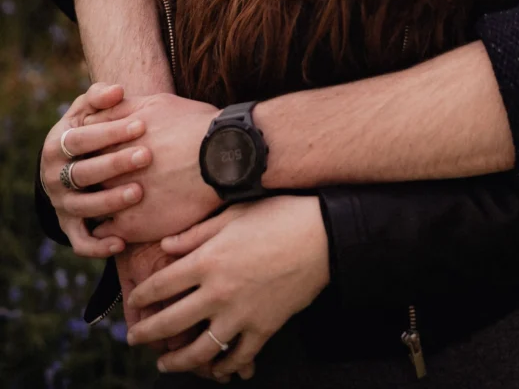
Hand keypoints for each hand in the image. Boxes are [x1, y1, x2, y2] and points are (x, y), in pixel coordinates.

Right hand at [40, 83, 150, 256]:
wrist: (68, 163)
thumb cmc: (87, 129)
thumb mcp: (86, 111)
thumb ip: (100, 97)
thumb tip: (118, 90)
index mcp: (56, 145)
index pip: (81, 139)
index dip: (109, 132)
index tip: (141, 125)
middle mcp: (54, 176)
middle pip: (84, 173)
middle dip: (115, 164)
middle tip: (147, 156)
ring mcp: (61, 203)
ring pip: (83, 207)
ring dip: (110, 202)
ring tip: (138, 193)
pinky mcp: (69, 226)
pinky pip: (81, 241)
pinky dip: (98, 245)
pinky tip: (122, 241)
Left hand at [86, 93, 220, 241]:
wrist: (225, 158)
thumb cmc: (196, 126)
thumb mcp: (157, 104)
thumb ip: (123, 106)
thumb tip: (101, 108)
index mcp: (113, 141)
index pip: (84, 148)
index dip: (92, 152)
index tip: (100, 155)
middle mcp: (109, 170)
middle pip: (85, 177)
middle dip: (91, 178)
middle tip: (102, 181)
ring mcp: (117, 199)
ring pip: (92, 205)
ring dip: (98, 204)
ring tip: (112, 203)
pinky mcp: (131, 225)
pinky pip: (104, 232)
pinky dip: (108, 229)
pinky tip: (122, 222)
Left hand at [125, 196, 330, 378]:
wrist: (322, 235)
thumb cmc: (277, 215)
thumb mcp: (232, 214)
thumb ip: (195, 233)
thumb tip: (165, 246)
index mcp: (207, 261)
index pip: (160, 286)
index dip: (142, 297)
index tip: (134, 303)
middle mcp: (218, 292)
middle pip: (170, 324)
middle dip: (146, 334)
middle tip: (134, 338)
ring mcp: (241, 315)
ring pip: (199, 351)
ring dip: (177, 362)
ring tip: (165, 364)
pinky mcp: (264, 328)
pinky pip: (237, 357)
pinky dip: (222, 366)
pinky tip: (213, 367)